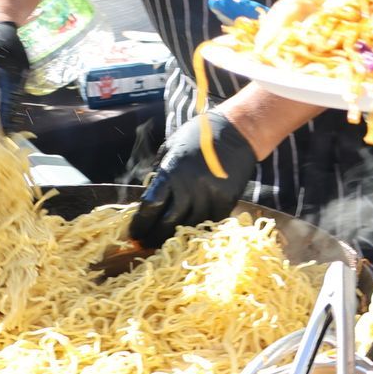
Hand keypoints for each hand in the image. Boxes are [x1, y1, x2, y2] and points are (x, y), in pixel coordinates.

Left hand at [129, 109, 259, 247]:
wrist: (239, 130)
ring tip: (164, 242)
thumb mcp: (172, 146)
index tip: (134, 232)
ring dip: (174, 237)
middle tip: (145, 243)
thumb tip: (147, 197)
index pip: (150, 207)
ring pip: (188, 226)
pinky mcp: (227, 200)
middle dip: (153, 236)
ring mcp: (211, 194)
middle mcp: (191, 186)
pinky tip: (188, 231)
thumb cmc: (200, 135)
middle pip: (167, 223)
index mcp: (172, 172)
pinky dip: (197, 228)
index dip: (140, 224)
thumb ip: (160, 172)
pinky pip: (209, 222)